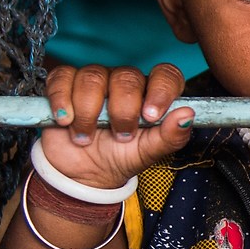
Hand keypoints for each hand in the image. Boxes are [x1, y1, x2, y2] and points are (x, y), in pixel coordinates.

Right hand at [38, 63, 194, 191]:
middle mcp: (124, 83)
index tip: (151, 116)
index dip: (161, 90)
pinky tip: (65, 121)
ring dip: (88, 112)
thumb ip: (170, 136)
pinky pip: (62, 78)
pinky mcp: (65, 84)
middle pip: (127, 76)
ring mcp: (94, 81)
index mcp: (151, 95)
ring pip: (93, 77)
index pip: (165, 75)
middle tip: (119, 136)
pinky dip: (62, 100)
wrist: (81, 173)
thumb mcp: (148, 153)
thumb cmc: (119, 157)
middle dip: (122, 110)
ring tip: (86, 137)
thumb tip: (187, 115)